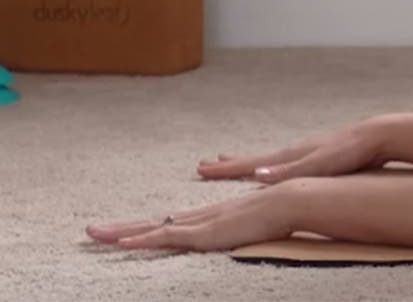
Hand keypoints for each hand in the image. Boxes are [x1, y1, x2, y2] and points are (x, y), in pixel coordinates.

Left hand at [87, 181, 301, 252]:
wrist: (292, 199)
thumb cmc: (283, 211)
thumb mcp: (259, 222)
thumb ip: (249, 225)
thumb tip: (249, 228)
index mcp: (211, 216)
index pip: (170, 222)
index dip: (145, 226)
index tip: (125, 229)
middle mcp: (200, 216)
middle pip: (152, 222)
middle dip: (121, 227)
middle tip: (91, 230)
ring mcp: (200, 223)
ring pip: (151, 227)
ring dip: (121, 231)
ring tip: (93, 234)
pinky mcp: (204, 232)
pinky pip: (167, 236)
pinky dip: (144, 239)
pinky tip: (124, 242)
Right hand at [197, 120, 389, 182]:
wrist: (378, 135)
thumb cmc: (351, 152)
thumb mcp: (319, 165)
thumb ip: (289, 172)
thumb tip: (256, 176)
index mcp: (291, 156)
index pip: (251, 163)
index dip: (227, 168)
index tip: (201, 166)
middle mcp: (295, 152)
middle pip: (256, 158)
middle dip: (232, 164)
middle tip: (207, 163)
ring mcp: (308, 152)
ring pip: (271, 159)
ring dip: (251, 162)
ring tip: (237, 163)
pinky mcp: (322, 155)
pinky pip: (288, 162)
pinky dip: (274, 165)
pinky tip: (279, 169)